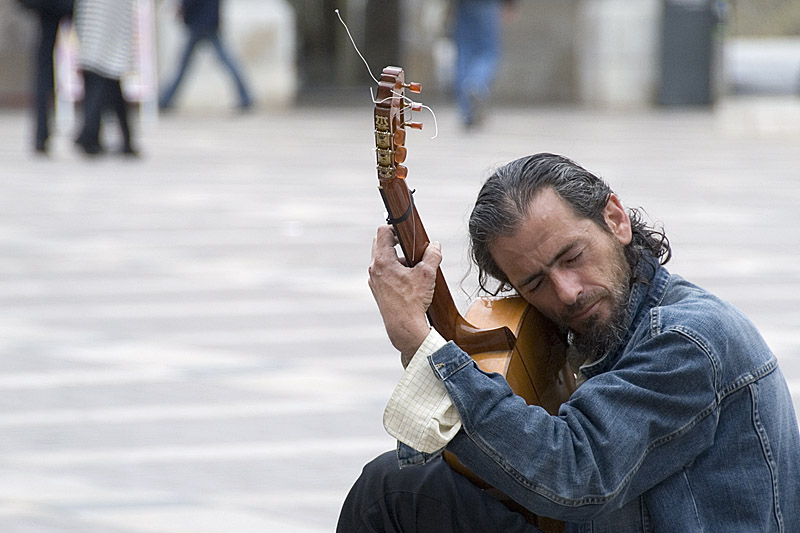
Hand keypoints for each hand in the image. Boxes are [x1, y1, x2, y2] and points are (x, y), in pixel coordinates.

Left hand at [368, 225, 441, 365]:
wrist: (404, 328)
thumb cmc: (412, 302)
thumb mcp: (427, 275)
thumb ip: (432, 255)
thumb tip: (435, 245)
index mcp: (382, 261)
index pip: (383, 232)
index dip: (395, 228)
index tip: (406, 232)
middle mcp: (374, 269)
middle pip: (380, 244)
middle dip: (396, 242)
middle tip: (410, 246)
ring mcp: (374, 281)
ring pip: (383, 259)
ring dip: (397, 258)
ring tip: (413, 266)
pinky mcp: (378, 290)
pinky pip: (384, 273)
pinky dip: (395, 271)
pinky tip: (409, 280)